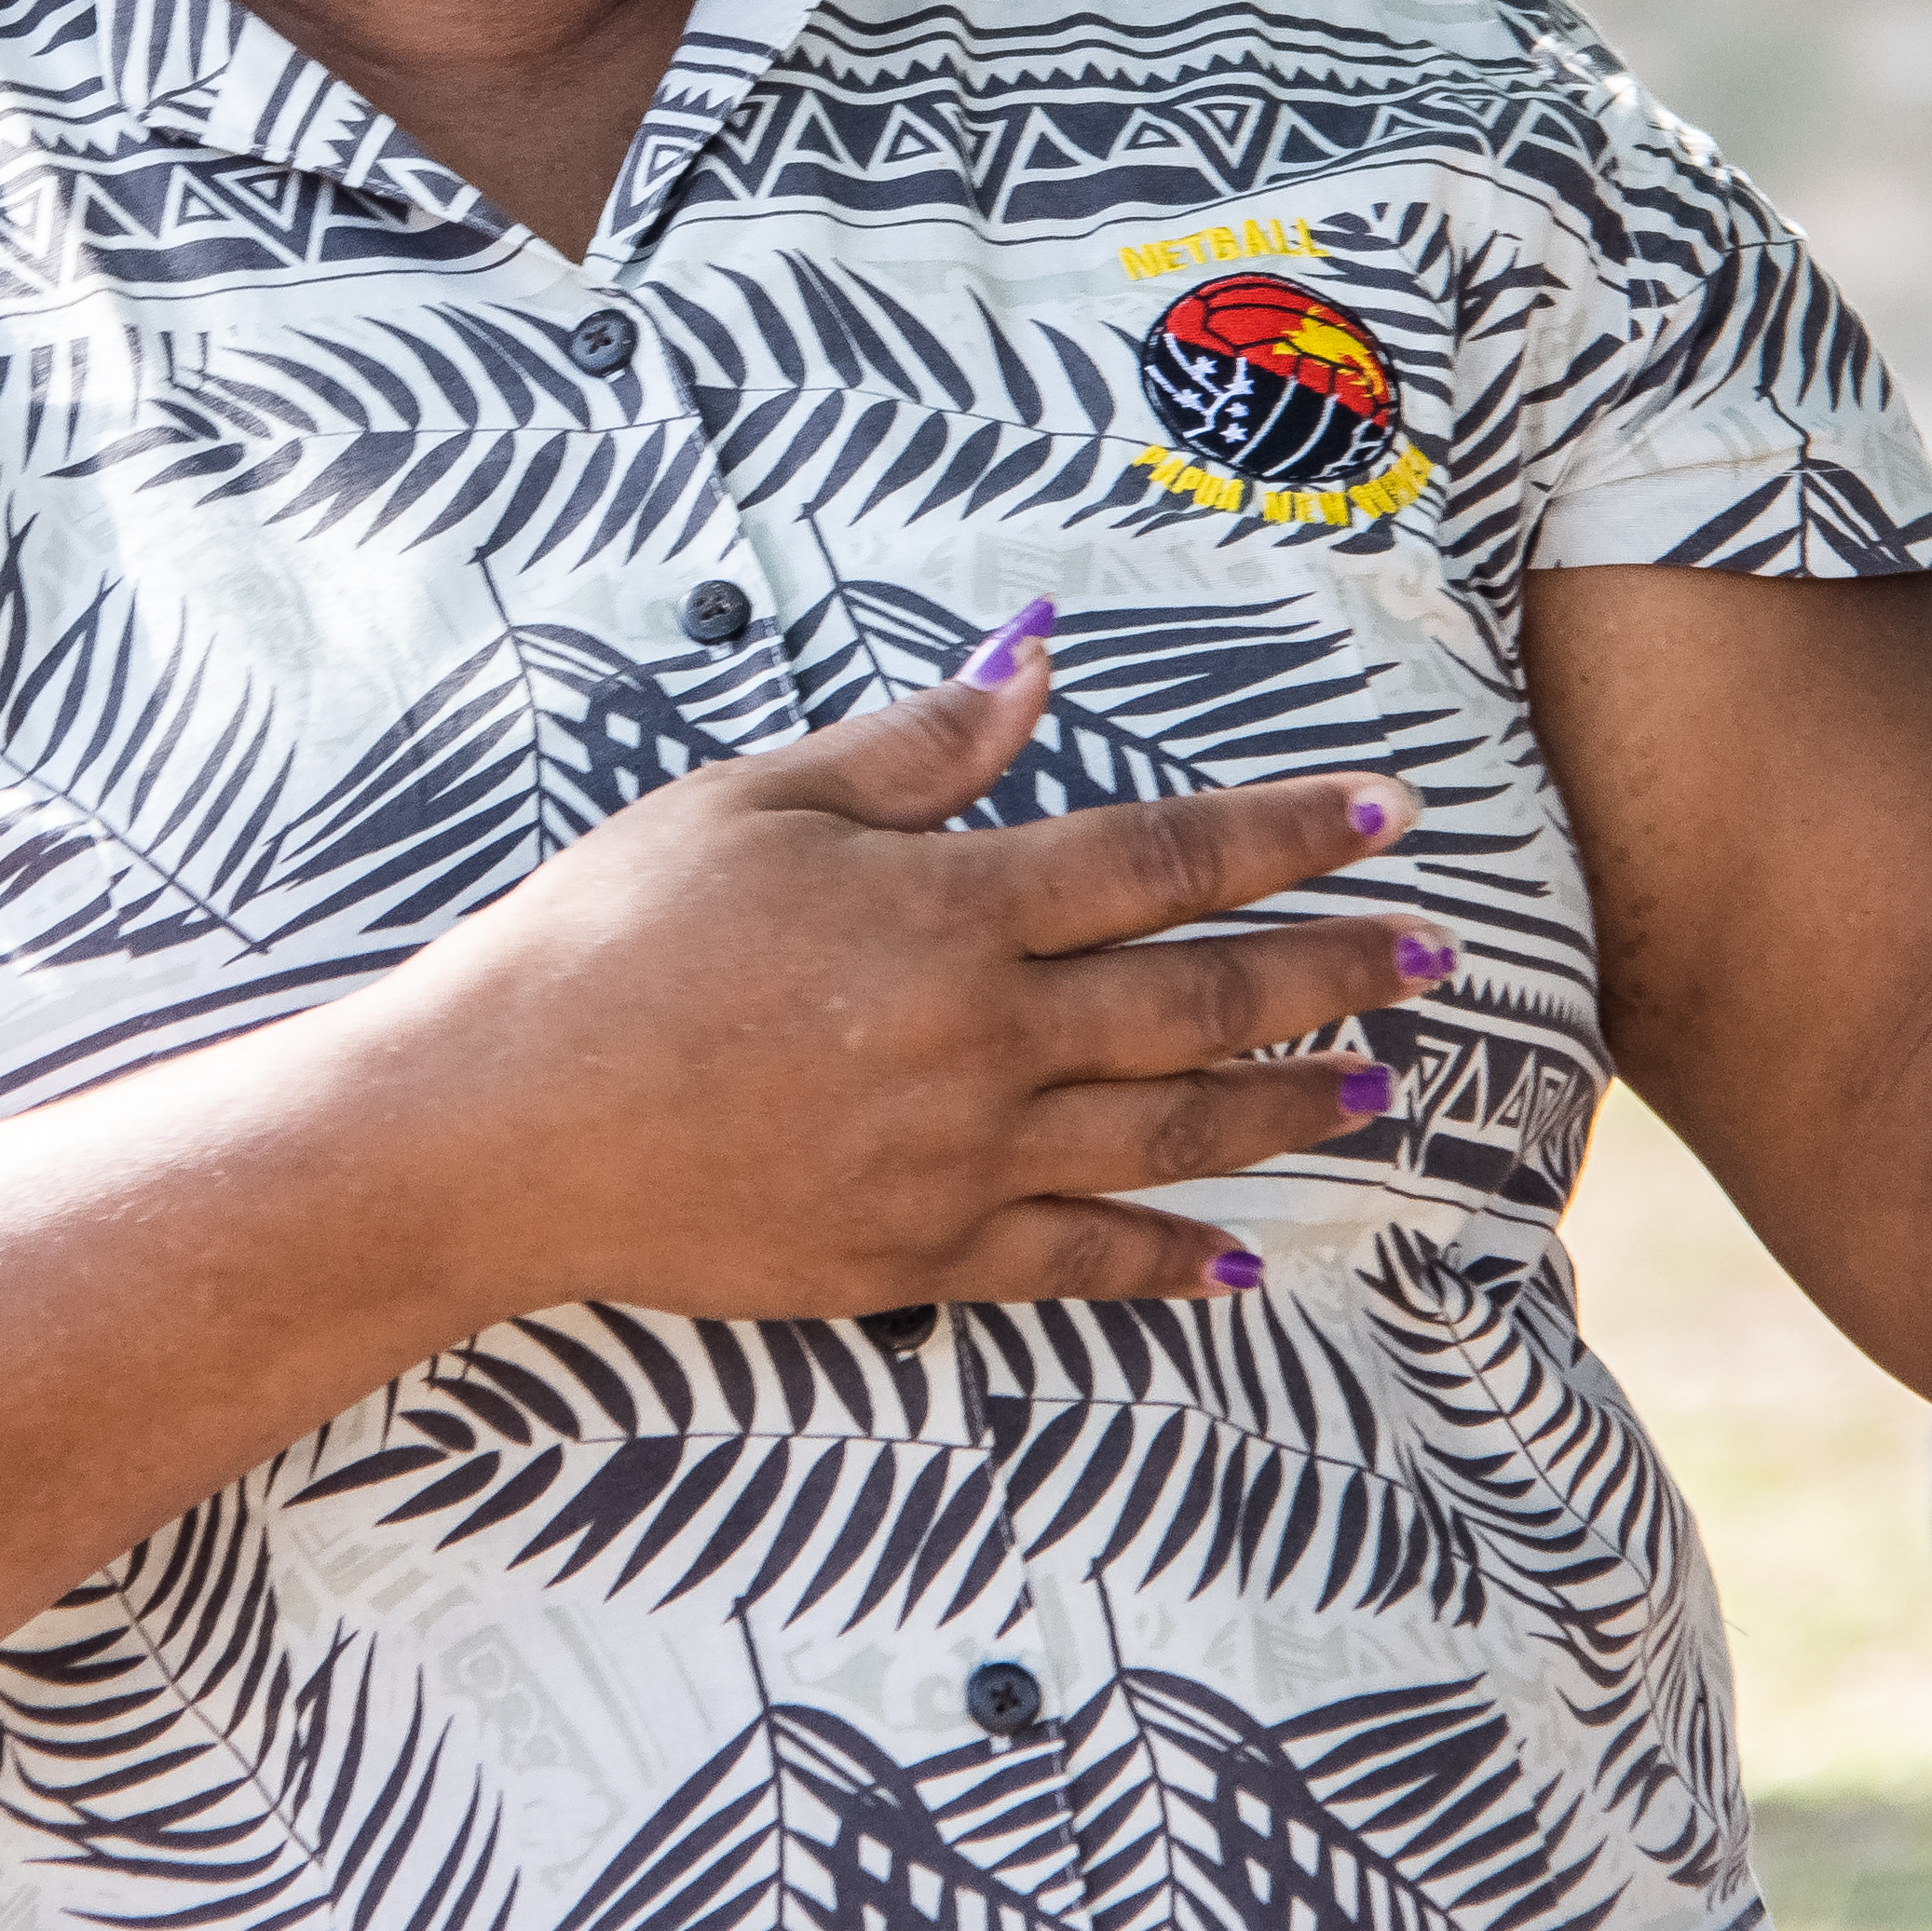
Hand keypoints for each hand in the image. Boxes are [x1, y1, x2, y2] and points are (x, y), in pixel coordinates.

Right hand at [378, 613, 1439, 1316]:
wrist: (499, 1122)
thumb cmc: (607, 937)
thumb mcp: (753, 801)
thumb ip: (913, 750)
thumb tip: (1033, 668)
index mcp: (951, 908)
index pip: (1164, 856)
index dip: (1288, 831)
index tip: (1388, 814)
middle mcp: (984, 1038)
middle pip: (1203, 996)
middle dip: (1335, 970)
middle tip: (1432, 955)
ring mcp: (959, 1160)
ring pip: (1169, 1130)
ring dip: (1288, 1105)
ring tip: (1376, 1086)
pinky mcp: (915, 1256)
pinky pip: (1077, 1262)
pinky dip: (1170, 1261)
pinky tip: (1242, 1259)